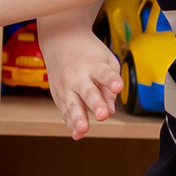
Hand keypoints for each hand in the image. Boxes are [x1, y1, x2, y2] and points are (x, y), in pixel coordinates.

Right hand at [38, 21, 123, 139]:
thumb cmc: (87, 52)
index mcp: (93, 64)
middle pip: (87, 91)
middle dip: (95, 104)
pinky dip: (70, 123)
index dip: (111, 80)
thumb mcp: (106, 60)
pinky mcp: (58, 95)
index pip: (103, 73)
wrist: (60, 40)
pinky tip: (77, 134)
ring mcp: (65, 86)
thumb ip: (110, 83)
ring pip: (71, 104)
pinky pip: (65, 111)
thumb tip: (111, 109)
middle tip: (103, 115)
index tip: (118, 86)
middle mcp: (77, 76)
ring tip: (83, 130)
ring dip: (77, 118)